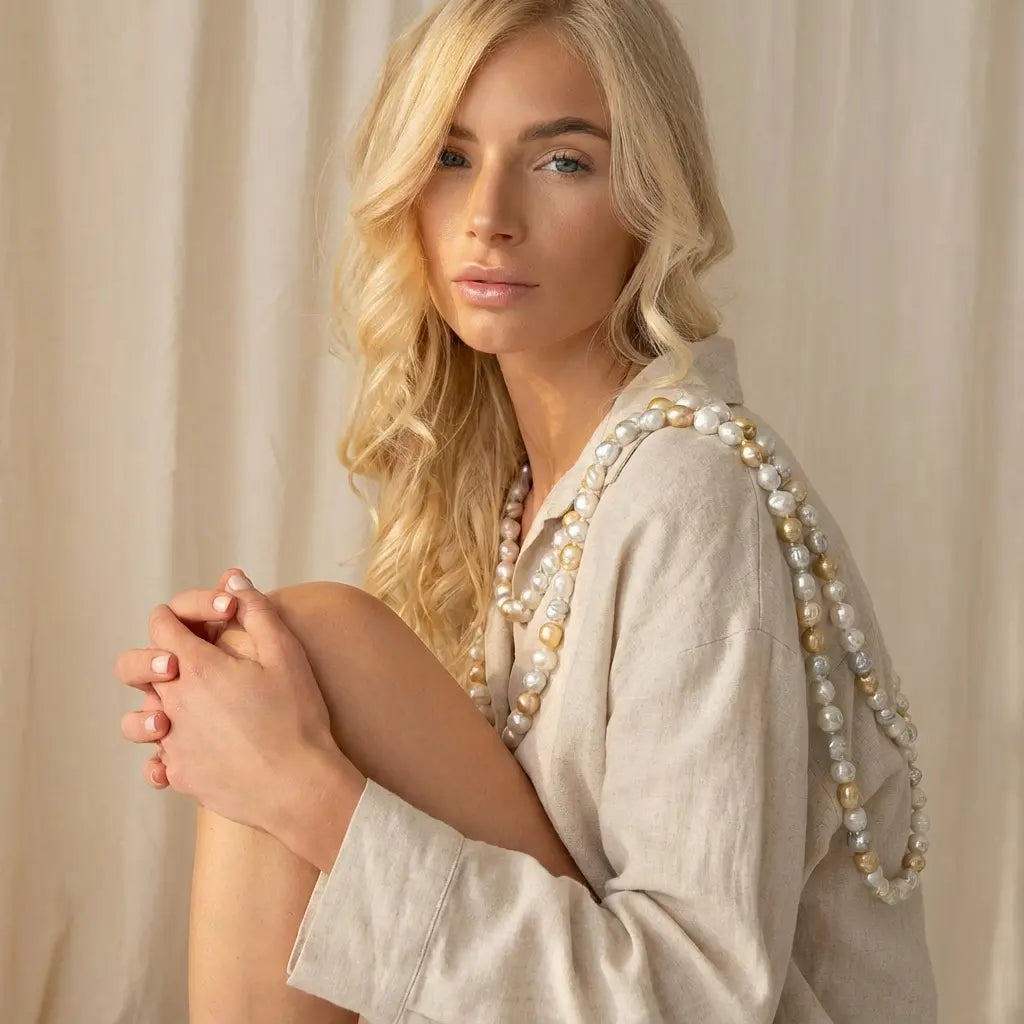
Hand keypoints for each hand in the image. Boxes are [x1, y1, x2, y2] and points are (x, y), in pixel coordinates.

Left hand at [147, 571, 344, 835]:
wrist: (299, 787)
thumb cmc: (297, 717)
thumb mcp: (286, 654)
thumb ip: (256, 610)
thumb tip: (233, 578)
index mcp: (197, 668)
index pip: (162, 623)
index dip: (185, 612)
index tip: (214, 620)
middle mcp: (173, 703)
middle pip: (135, 666)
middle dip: (156, 655)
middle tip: (189, 662)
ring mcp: (172, 743)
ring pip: (138, 718)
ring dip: (156, 706)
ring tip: (184, 711)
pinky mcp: (179, 775)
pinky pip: (156, 760)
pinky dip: (167, 752)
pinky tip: (192, 749)